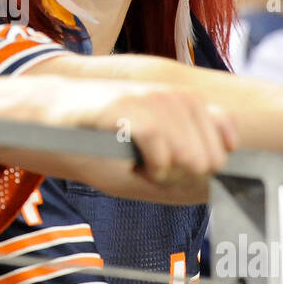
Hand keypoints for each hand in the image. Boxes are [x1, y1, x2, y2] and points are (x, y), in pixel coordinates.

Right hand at [41, 79, 237, 201]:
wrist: (56, 121)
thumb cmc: (106, 143)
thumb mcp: (154, 154)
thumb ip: (191, 166)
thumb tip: (223, 187)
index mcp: (189, 104)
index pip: (227, 143)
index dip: (204, 168)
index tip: (177, 169)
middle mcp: (180, 96)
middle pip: (211, 161)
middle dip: (182, 176)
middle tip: (151, 166)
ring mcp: (158, 99)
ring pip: (191, 160)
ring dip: (162, 174)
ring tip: (138, 163)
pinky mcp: (135, 108)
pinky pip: (163, 157)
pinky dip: (148, 171)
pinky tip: (133, 164)